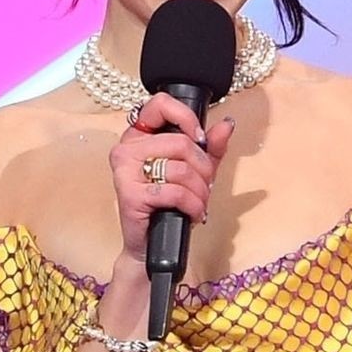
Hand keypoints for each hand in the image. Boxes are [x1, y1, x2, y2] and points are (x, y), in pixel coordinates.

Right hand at [108, 92, 235, 266]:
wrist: (150, 246)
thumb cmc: (168, 207)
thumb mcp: (194, 173)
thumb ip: (210, 148)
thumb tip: (226, 124)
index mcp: (139, 136)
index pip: (160, 104)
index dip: (187, 119)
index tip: (201, 141)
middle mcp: (127, 149)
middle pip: (180, 143)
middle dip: (203, 169)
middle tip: (204, 186)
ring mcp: (125, 171)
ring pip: (181, 169)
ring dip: (200, 191)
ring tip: (199, 203)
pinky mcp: (130, 195)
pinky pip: (175, 192)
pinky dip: (193, 205)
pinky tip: (193, 214)